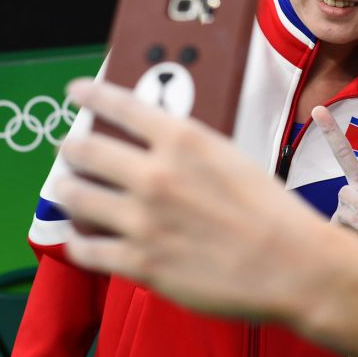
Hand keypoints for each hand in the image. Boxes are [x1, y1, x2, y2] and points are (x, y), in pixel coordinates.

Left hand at [54, 78, 321, 321]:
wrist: (292, 264)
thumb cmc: (272, 211)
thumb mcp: (231, 158)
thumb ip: (189, 150)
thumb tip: (158, 146)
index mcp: (184, 141)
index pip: (121, 105)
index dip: (91, 94)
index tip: (76, 92)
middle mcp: (156, 175)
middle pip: (85, 150)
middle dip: (71, 149)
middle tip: (69, 151)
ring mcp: (143, 220)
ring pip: (75, 197)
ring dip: (65, 191)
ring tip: (66, 191)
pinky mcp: (140, 262)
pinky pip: (86, 249)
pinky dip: (79, 241)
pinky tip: (82, 238)